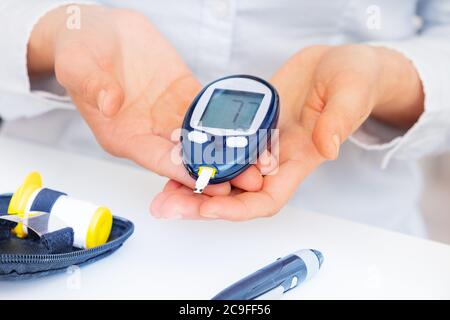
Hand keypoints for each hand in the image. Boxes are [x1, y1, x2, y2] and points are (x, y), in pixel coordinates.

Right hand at [28, 5, 264, 193]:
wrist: (97, 30)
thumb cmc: (81, 51)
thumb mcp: (77, 64)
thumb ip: (92, 85)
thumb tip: (110, 102)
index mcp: (124, 135)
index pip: (158, 160)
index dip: (185, 172)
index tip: (211, 180)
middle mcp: (150, 132)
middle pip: (188, 158)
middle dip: (218, 170)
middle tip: (250, 179)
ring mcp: (169, 115)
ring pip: (204, 139)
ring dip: (231, 151)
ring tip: (261, 159)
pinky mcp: (184, 95)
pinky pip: (209, 111)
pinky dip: (229, 121)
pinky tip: (252, 127)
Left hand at [150, 44, 423, 219]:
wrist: (335, 66)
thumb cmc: (352, 80)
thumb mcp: (351, 92)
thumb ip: (340, 118)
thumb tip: (328, 146)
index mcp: (300, 159)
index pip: (267, 198)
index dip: (238, 208)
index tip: (208, 207)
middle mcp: (275, 159)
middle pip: (235, 194)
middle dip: (201, 204)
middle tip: (168, 205)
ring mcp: (258, 144)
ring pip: (222, 174)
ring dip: (191, 185)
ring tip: (162, 191)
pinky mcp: (246, 127)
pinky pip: (218, 147)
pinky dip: (197, 155)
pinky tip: (175, 154)